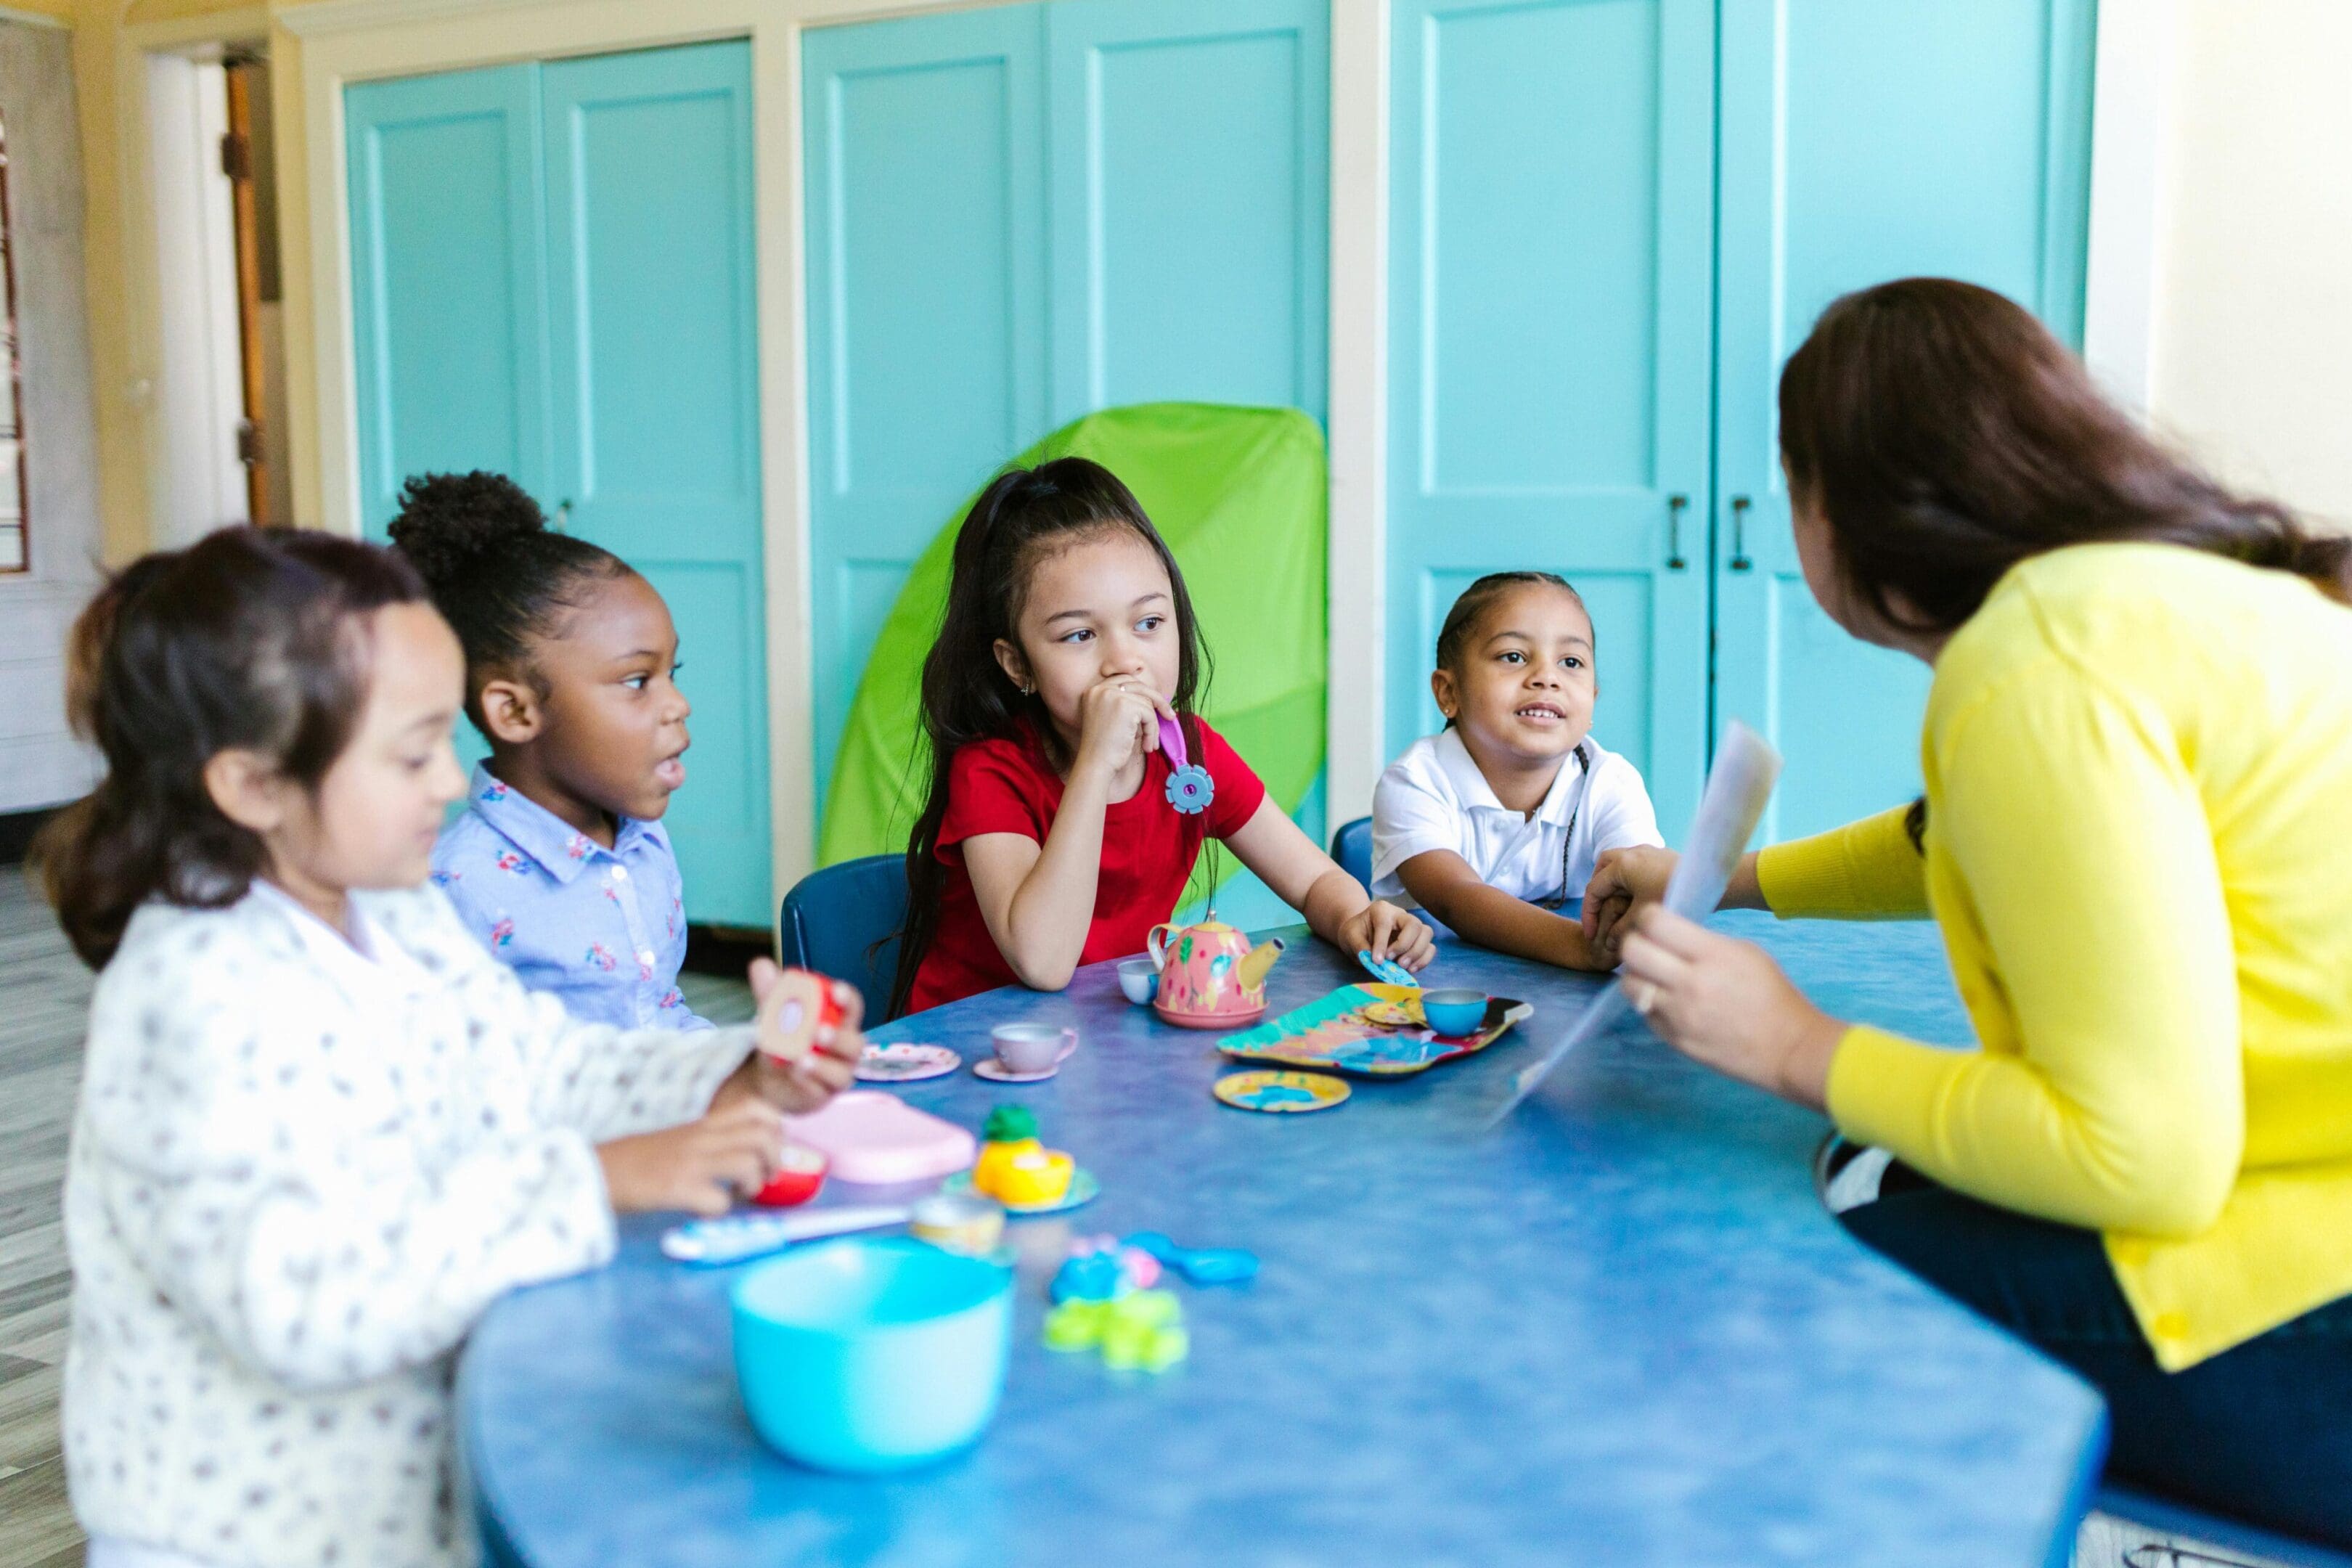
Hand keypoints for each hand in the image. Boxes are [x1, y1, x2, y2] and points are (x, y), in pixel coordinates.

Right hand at [597, 1101, 785, 1215]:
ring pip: (749, 1162)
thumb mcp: (679, 1139)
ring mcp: (690, 1162)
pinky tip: (706, 1211)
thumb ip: (711, 1142)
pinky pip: (719, 1201)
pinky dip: (721, 1211)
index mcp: (703, 1124)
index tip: (768, 1148)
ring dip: (754, 1183)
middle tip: (763, 1177)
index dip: (775, 1128)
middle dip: (775, 1159)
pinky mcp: (677, 1189)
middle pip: (763, 1135)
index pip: (757, 1107)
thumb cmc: (636, 1161)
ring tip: (740, 1194)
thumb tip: (749, 1156)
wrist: (595, 1172)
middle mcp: (701, 1138)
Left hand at [717, 961, 861, 1115]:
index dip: (847, 999)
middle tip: (817, 1030)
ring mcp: (836, 1075)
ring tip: (800, 1057)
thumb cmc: (783, 1040)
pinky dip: (805, 1081)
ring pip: (840, 1072)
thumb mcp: (773, 1015)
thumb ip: (769, 992)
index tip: (836, 991)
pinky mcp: (821, 1096)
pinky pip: (819, 1091)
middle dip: (837, 1037)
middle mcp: (844, 1050)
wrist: (769, 1079)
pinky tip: (791, 1071)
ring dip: (821, 1064)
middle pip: (854, 1043)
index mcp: (839, 1021)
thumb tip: (761, 965)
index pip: (852, 1007)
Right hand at [1072, 667, 1175, 783]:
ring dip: (1153, 725)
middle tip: (1170, 716)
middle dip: (1157, 701)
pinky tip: (1147, 746)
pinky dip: (1152, 731)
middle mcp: (1101, 689)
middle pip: (1139, 686)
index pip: (1125, 680)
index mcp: (1094, 691)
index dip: (1143, 691)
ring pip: (1147, 702)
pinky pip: (1149, 714)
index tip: (1155, 705)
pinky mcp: (1125, 705)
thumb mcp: (1112, 719)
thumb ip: (1126, 704)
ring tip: (1150, 743)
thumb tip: (1155, 699)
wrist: (1096, 765)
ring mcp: (1112, 695)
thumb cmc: (1105, 749)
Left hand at [1339, 900, 1436, 970]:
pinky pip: (1430, 948)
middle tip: (1394, 962)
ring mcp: (1412, 927)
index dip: (1382, 943)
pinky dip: (1423, 960)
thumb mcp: (1350, 937)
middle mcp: (1401, 915)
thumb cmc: (1356, 933)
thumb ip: (1359, 947)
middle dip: (1405, 945)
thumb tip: (1375, 961)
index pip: (1385, 924)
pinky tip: (1410, 969)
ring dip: (1417, 953)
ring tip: (1402, 967)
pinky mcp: (1418, 940)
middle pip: (1414, 924)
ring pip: (1427, 933)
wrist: (1361, 934)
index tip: (1377, 961)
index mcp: (1381, 910)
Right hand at [1582, 845, 1679, 960]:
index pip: (1594, 889)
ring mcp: (1646, 851)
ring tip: (1614, 904)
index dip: (1589, 914)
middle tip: (1598, 911)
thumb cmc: (1674, 895)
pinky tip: (1636, 896)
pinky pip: (1634, 864)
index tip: (1592, 934)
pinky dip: (1628, 878)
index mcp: (1622, 865)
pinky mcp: (1660, 855)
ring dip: (1612, 883)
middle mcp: (1631, 852)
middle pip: (1601, 868)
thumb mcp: (1643, 915)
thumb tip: (1610, 943)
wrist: (1709, 881)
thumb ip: (1621, 930)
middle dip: (1597, 891)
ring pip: (1618, 863)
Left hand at [1616, 907, 1843, 1110]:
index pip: (1655, 923)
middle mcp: (1688, 983)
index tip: (1653, 920)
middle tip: (1645, 945)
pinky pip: (1644, 1013)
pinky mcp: (1673, 1039)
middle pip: (1632, 951)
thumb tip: (1672, 936)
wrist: (1787, 1047)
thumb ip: (1704, 942)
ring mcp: (1677, 1015)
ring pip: (1629, 984)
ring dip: (1635, 974)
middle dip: (1633, 942)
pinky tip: (1666, 1001)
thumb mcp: (1745, 952)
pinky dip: (1649, 1002)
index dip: (1648, 916)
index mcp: (1710, 955)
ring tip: (1652, 974)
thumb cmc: (1772, 994)